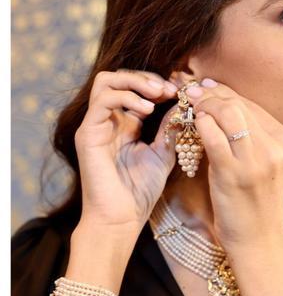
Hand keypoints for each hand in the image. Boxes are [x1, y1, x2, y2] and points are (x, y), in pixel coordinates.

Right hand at [74, 69, 179, 234]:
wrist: (122, 218)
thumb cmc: (140, 190)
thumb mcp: (164, 152)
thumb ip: (170, 128)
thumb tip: (183, 103)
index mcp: (125, 123)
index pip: (134, 87)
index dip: (157, 83)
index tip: (180, 91)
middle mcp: (107, 120)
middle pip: (117, 77)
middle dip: (146, 77)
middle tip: (169, 88)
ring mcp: (95, 125)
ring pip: (106, 81)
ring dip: (135, 81)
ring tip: (158, 94)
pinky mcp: (87, 134)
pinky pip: (102, 101)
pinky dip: (126, 97)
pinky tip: (146, 109)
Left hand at [184, 78, 282, 247]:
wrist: (259, 239)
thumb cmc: (257, 201)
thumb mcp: (268, 164)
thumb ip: (254, 137)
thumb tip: (226, 105)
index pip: (253, 105)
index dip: (227, 92)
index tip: (207, 86)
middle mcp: (276, 147)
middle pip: (239, 105)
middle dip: (212, 93)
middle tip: (192, 90)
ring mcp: (257, 160)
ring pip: (227, 113)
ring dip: (204, 104)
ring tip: (190, 105)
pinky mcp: (234, 173)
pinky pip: (212, 135)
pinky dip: (199, 124)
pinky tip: (190, 123)